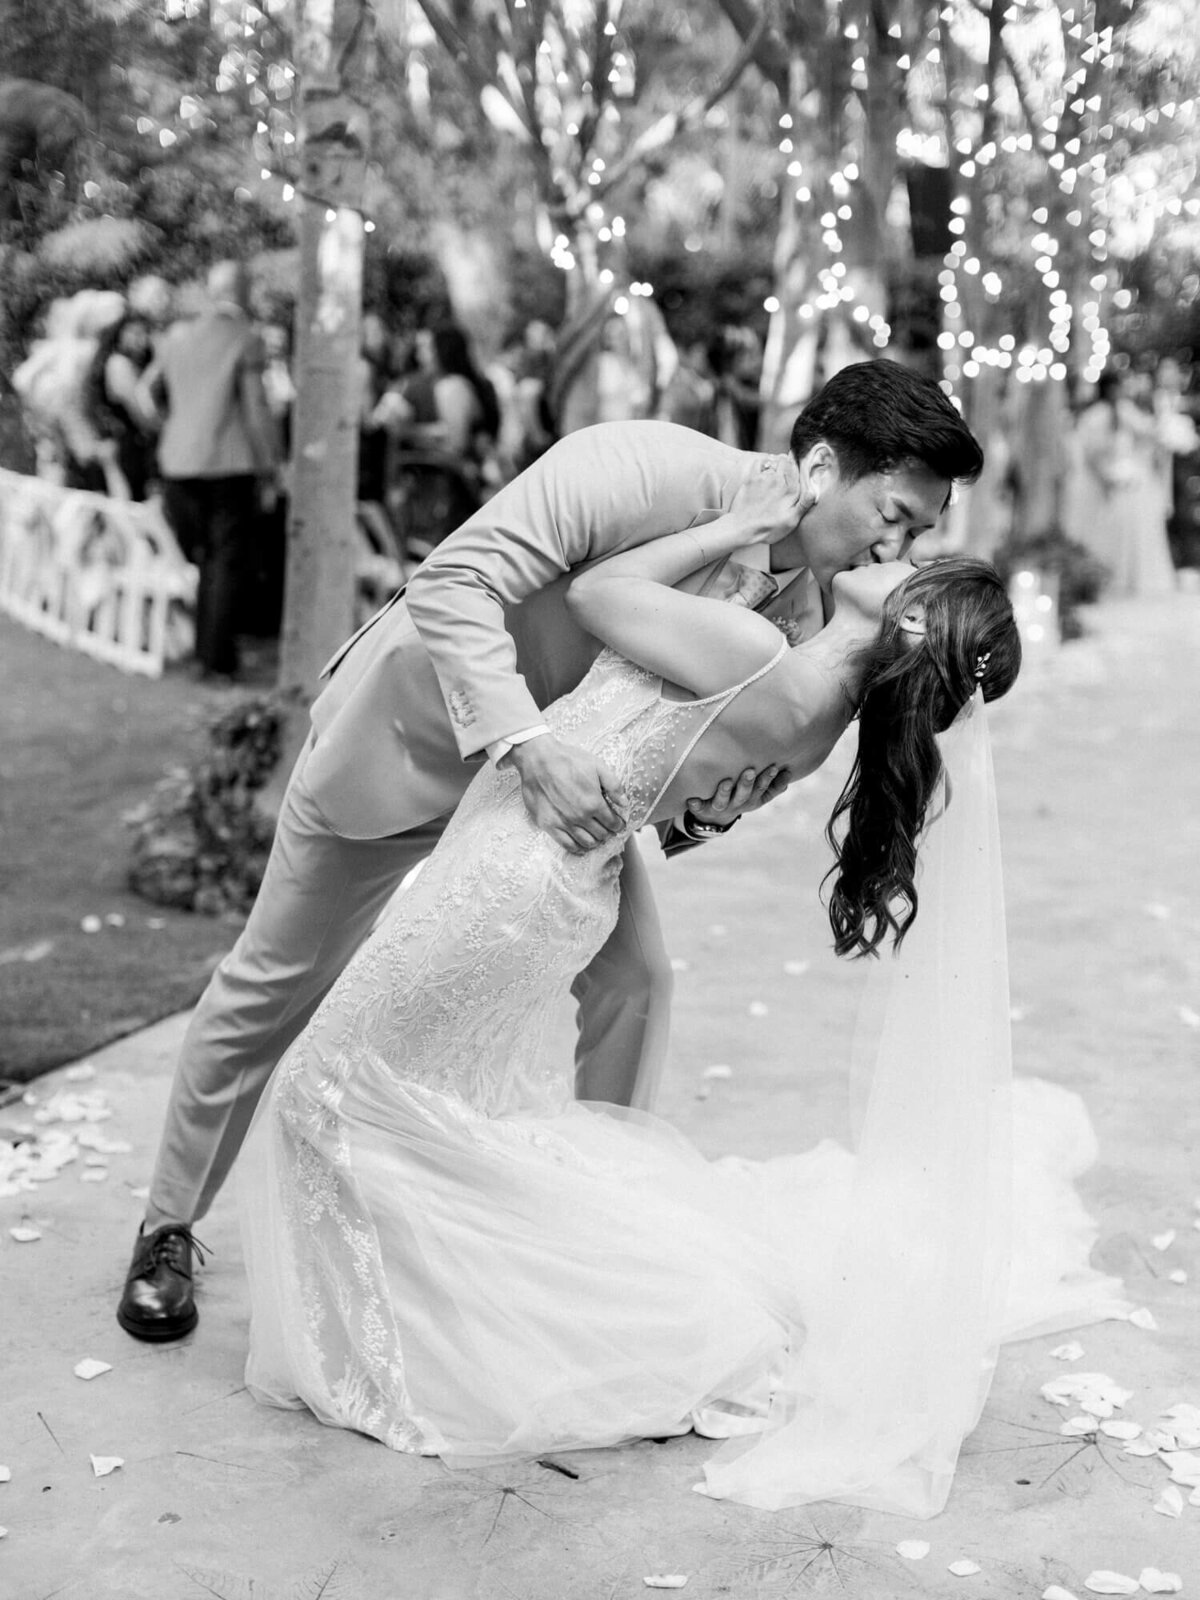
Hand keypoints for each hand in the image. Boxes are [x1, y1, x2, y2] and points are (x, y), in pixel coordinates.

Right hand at [508, 734, 629, 853]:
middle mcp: (579, 817)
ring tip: (596, 835)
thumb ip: (614, 786)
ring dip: (595, 841)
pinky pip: (566, 845)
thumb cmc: (569, 760)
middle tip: (607, 828)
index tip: (619, 823)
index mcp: (594, 803)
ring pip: (586, 843)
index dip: (619, 824)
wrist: (539, 759)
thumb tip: (625, 803)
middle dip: (608, 832)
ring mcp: (563, 823)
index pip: (613, 823)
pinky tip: (581, 844)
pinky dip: (577, 848)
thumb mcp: (598, 766)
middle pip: (601, 835)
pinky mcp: (548, 825)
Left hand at [686, 764, 788, 825]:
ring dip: (723, 792)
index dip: (767, 780)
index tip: (773, 767)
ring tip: (725, 782)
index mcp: (751, 800)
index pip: (761, 790)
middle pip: (743, 795)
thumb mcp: (758, 795)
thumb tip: (789, 771)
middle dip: (746, 784)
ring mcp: (719, 808)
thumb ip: (774, 785)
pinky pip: (698, 808)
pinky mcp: (702, 810)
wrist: (715, 818)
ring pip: (722, 801)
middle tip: (749, 770)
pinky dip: (695, 804)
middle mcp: (736, 805)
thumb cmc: (740, 798)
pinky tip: (691, 800)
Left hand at [728, 456, 807, 544]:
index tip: (796, 465)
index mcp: (790, 490)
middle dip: (787, 461)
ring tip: (776, 469)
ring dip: (775, 462)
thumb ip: (804, 505)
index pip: (796, 467)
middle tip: (785, 467)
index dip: (797, 463)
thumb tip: (814, 491)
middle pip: (785, 461)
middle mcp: (778, 480)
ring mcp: (764, 478)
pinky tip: (764, 467)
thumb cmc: (769, 528)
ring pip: (773, 461)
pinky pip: (759, 463)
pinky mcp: (751, 479)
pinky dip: (762, 462)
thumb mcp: (791, 521)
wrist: (744, 528)